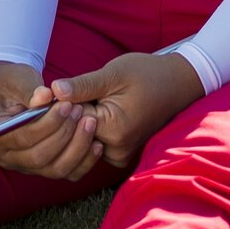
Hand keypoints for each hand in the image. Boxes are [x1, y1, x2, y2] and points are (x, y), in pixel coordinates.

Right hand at [0, 61, 104, 183]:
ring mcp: (26, 165)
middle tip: (81, 111)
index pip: (22, 138)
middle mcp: (8, 157)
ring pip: (56, 169)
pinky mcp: (45, 167)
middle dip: (64, 135)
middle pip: (39, 158)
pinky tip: (97, 143)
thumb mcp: (17, 79)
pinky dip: (84, 161)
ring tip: (91, 122)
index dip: (47, 124)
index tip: (67, 105)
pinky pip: (68, 172)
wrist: (12, 90)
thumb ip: (30, 90)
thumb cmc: (12, 82)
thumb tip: (46, 95)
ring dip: (77, 148)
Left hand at [48, 52, 203, 173]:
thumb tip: (53, 91)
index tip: (54, 91)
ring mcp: (119, 155)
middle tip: (64, 93)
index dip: (62, 104)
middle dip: (67, 114)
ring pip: (82, 139)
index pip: (71, 121)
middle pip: (74, 134)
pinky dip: (88, 129)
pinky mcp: (120, 154)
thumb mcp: (114, 73)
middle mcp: (116, 150)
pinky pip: (93, 144)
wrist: (177, 84)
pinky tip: (92, 110)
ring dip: (77, 122)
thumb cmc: (147, 74)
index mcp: (114, 130)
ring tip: (85, 100)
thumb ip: (82, 85)